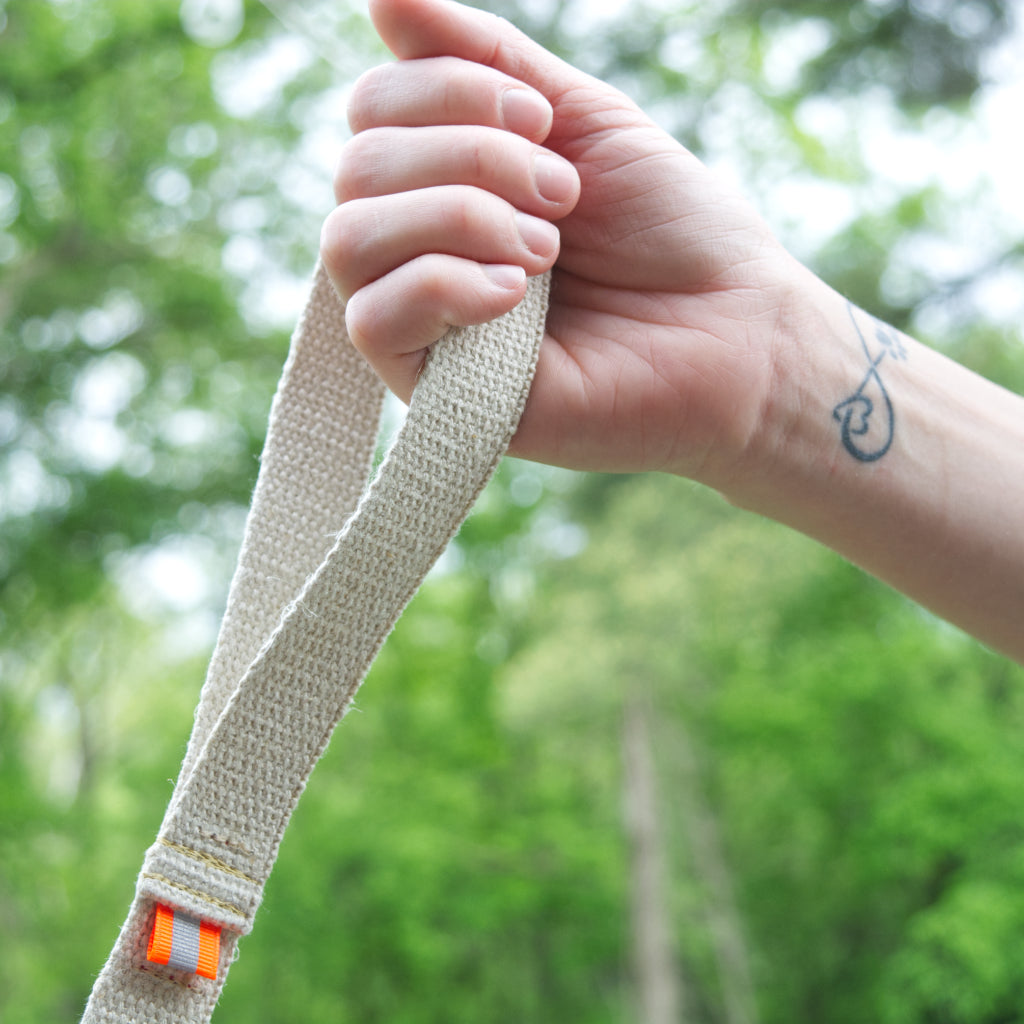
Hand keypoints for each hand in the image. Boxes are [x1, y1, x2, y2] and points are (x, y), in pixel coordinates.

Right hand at [321, 0, 805, 483]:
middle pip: (357, 169)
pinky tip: (515, 298)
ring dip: (457, 218)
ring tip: (545, 251)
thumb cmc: (669, 230)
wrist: (730, 333)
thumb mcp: (581, 118)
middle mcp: (422, 249)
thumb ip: (483, 61)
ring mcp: (424, 323)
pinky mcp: (433, 392)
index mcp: (449, 183)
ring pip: (350, 240)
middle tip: (562, 196)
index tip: (545, 124)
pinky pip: (371, 322)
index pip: (372, 112)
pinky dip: (441, 286)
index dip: (446, 93)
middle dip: (469, 158)